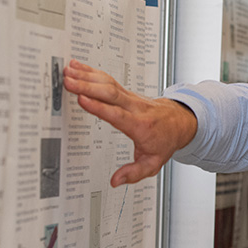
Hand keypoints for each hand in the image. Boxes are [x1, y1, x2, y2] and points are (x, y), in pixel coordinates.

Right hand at [63, 59, 197, 185]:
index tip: (82, 99)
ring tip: (68, 71)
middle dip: (88, 86)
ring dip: (87, 76)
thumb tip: (116, 181)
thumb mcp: (153, 163)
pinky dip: (92, 71)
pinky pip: (108, 79)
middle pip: (110, 94)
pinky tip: (78, 67)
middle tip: (69, 81)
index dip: (99, 107)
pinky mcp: (125, 92)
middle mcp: (135, 108)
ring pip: (108, 84)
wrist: (179, 123)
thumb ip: (134, 173)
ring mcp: (130, 97)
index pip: (117, 115)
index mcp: (140, 126)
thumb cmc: (165, 141)